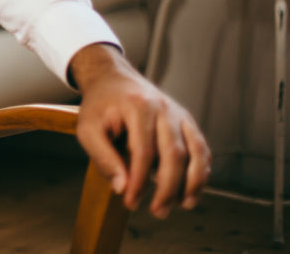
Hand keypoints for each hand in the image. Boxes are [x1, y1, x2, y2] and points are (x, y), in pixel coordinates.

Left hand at [69, 43, 210, 217]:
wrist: (113, 78)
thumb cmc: (100, 106)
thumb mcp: (88, 128)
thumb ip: (103, 157)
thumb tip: (122, 188)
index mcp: (137, 106)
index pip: (143, 151)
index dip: (140, 181)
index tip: (131, 202)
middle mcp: (164, 108)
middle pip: (174, 154)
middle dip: (168, 188)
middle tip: (157, 211)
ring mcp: (179, 114)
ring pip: (196, 151)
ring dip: (194, 182)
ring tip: (184, 205)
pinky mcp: (187, 121)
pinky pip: (201, 148)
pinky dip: (200, 171)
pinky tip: (192, 189)